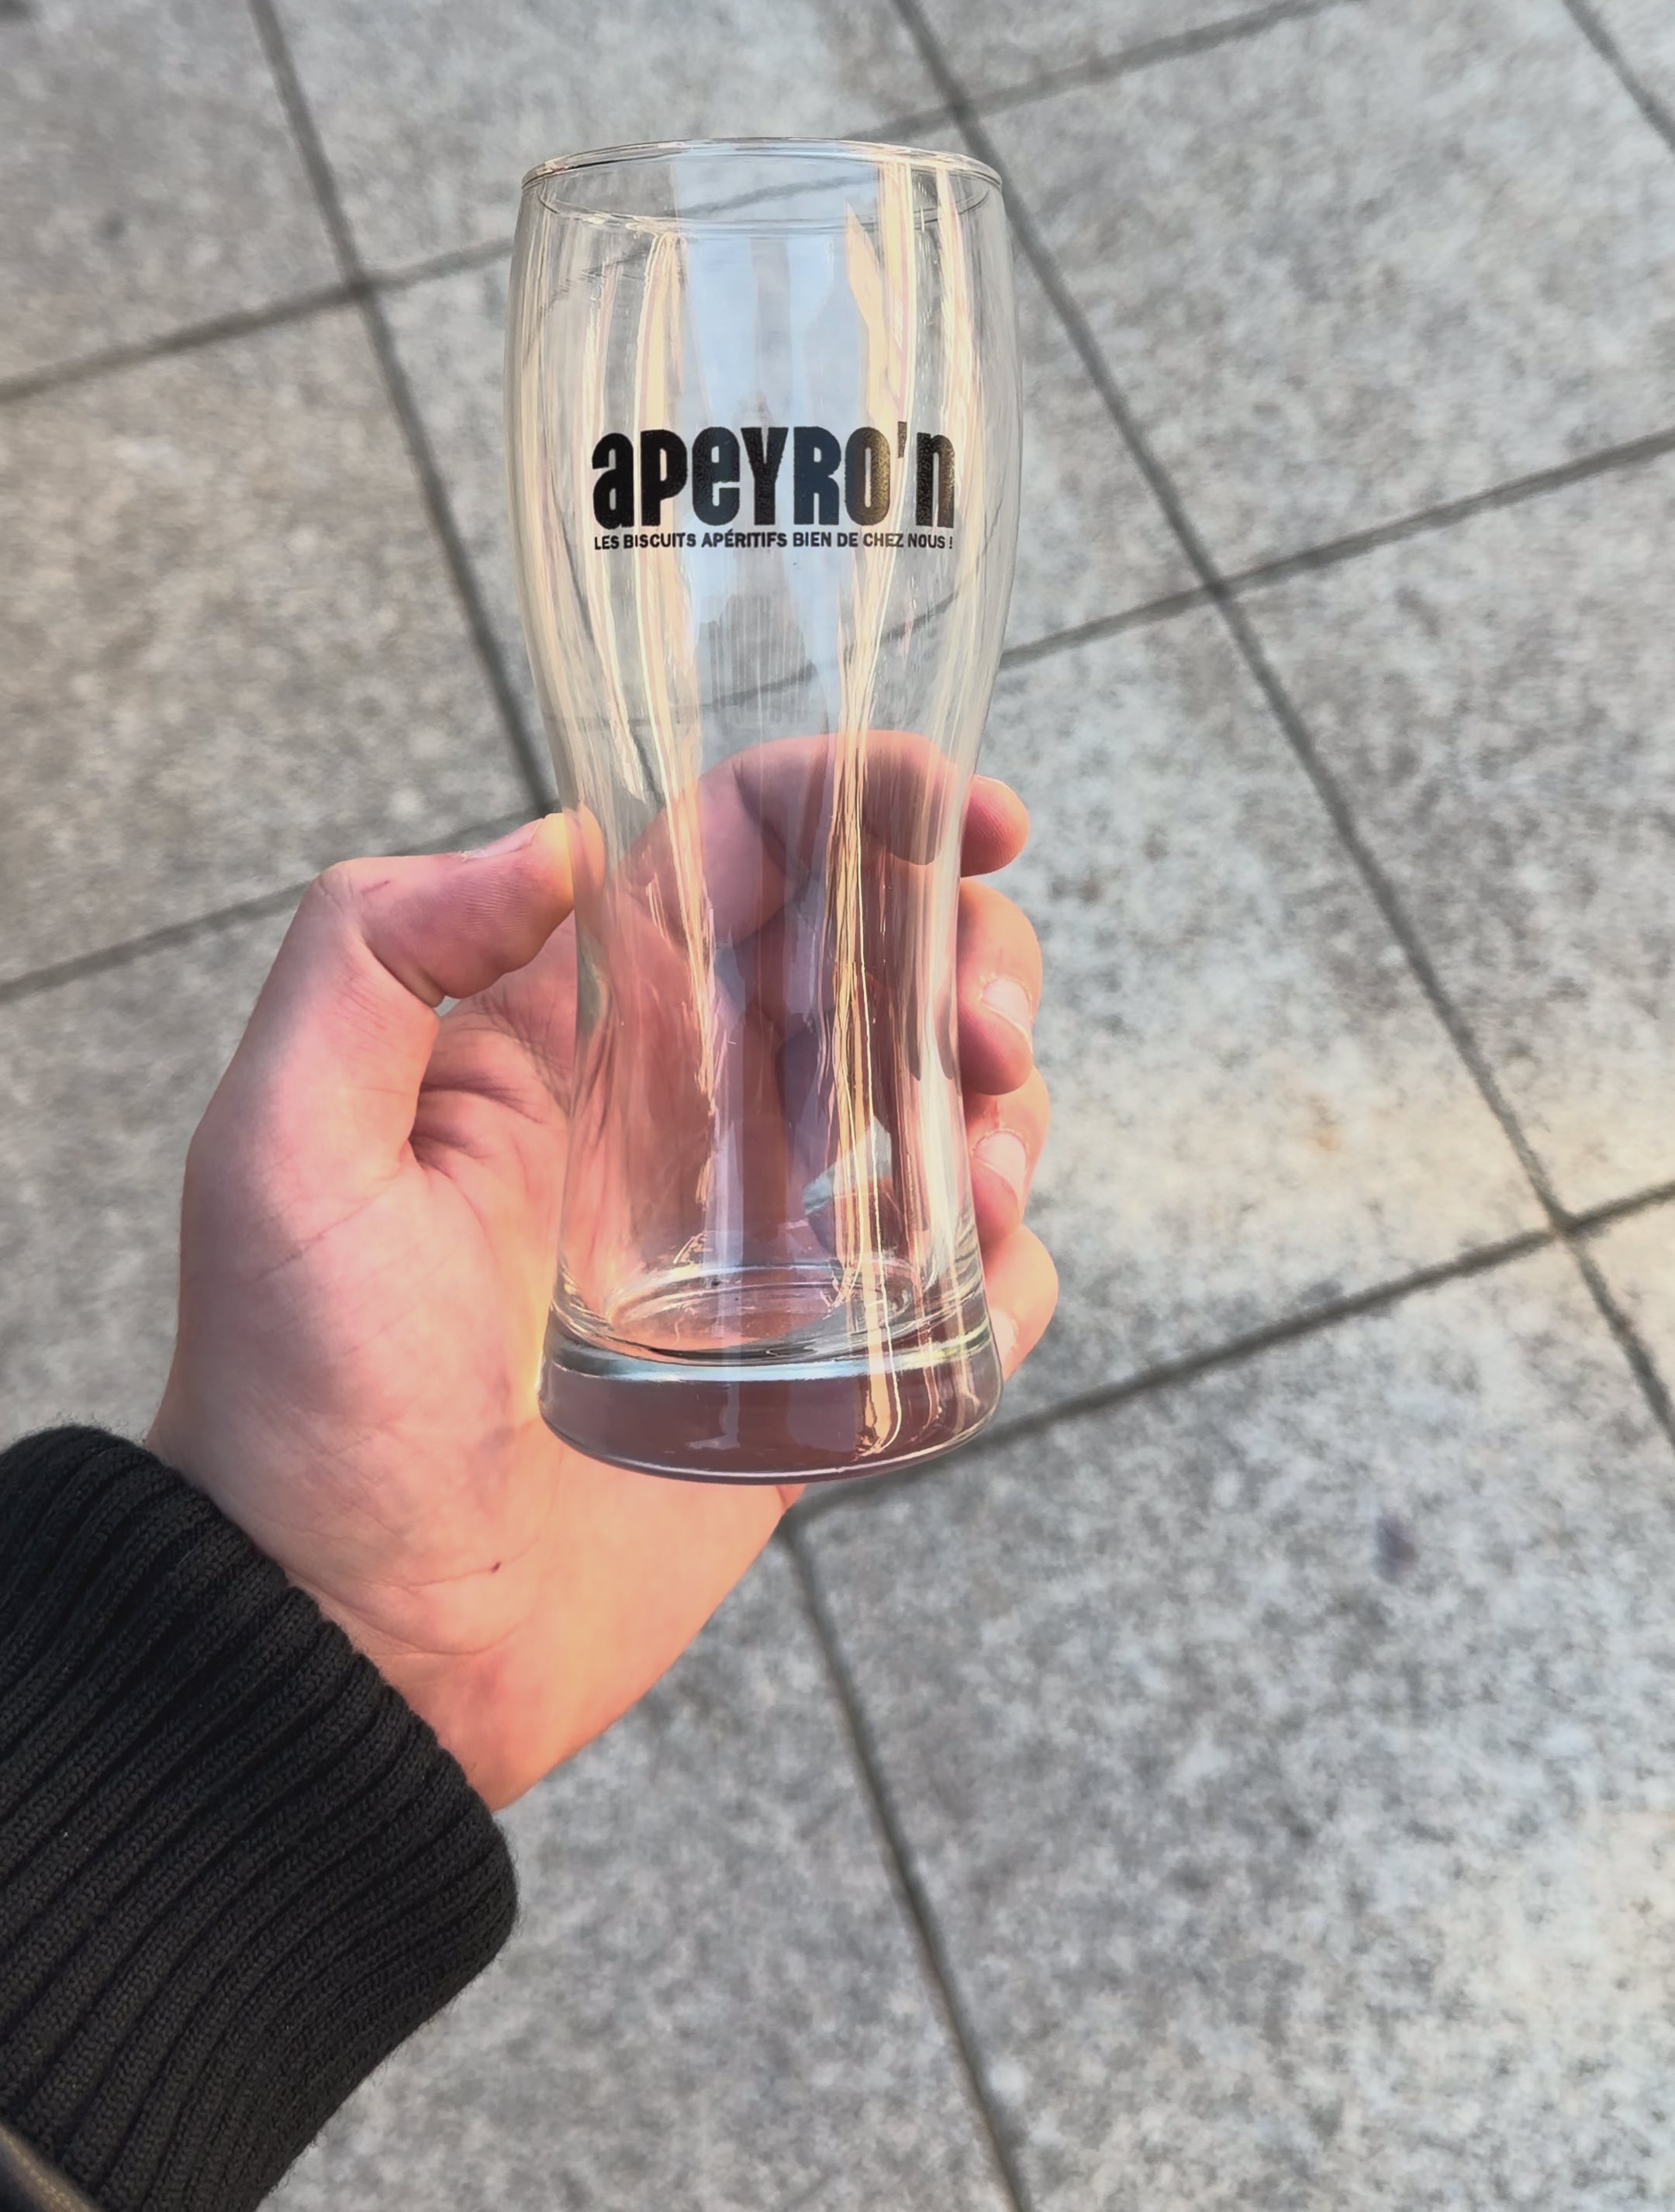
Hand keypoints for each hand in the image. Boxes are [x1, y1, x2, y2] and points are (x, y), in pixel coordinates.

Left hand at [148, 785, 1054, 1808]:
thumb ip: (379, 951)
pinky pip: (962, 1286)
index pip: (746, 854)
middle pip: (881, 957)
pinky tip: (976, 1273)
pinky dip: (1009, 1263)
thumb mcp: (284, 1146)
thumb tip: (559, 842)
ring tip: (979, 1170)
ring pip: (943, 1103)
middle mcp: (683, 1110)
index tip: (971, 814)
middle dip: (969, 952)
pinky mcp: (815, 1372)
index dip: (869, 801)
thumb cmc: (301, 1400)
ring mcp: (761, 1242)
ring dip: (1005, 1100)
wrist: (355, 1642)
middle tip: (979, 1030)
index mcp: (580, 1029)